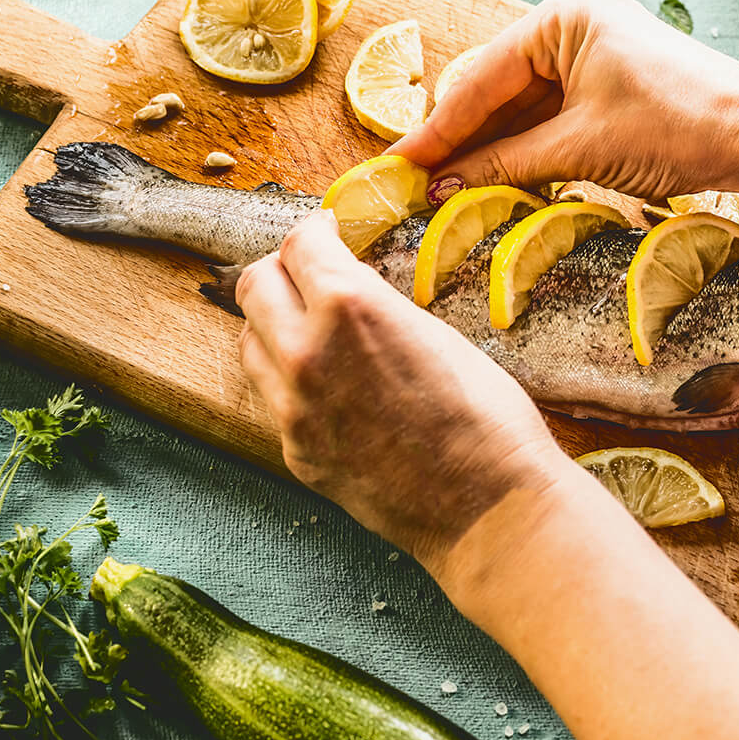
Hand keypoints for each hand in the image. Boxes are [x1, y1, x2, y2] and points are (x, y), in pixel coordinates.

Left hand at [233, 210, 573, 568]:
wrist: (489, 509)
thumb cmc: (487, 418)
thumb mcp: (435, 332)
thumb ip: (375, 304)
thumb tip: (349, 288)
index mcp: (347, 307)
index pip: (299, 243)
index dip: (315, 230)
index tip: (326, 232)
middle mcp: (305, 352)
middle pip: (254, 285)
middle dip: (281, 270)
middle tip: (309, 272)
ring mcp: (293, 408)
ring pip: (249, 342)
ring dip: (273, 324)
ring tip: (311, 327)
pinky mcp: (296, 451)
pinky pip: (272, 398)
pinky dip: (289, 378)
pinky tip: (329, 384)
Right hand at [391, 0, 738, 202]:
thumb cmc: (676, 126)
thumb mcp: (579, 148)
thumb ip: (505, 166)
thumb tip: (441, 187)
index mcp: (560, 17)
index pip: (479, 81)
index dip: (436, 133)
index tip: (394, 168)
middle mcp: (570, 24)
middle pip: (495, 92)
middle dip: (458, 143)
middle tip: (412, 187)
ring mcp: (589, 54)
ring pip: (520, 110)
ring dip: (488, 153)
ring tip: (442, 194)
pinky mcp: (606, 84)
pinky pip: (549, 119)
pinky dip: (523, 152)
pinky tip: (491, 183)